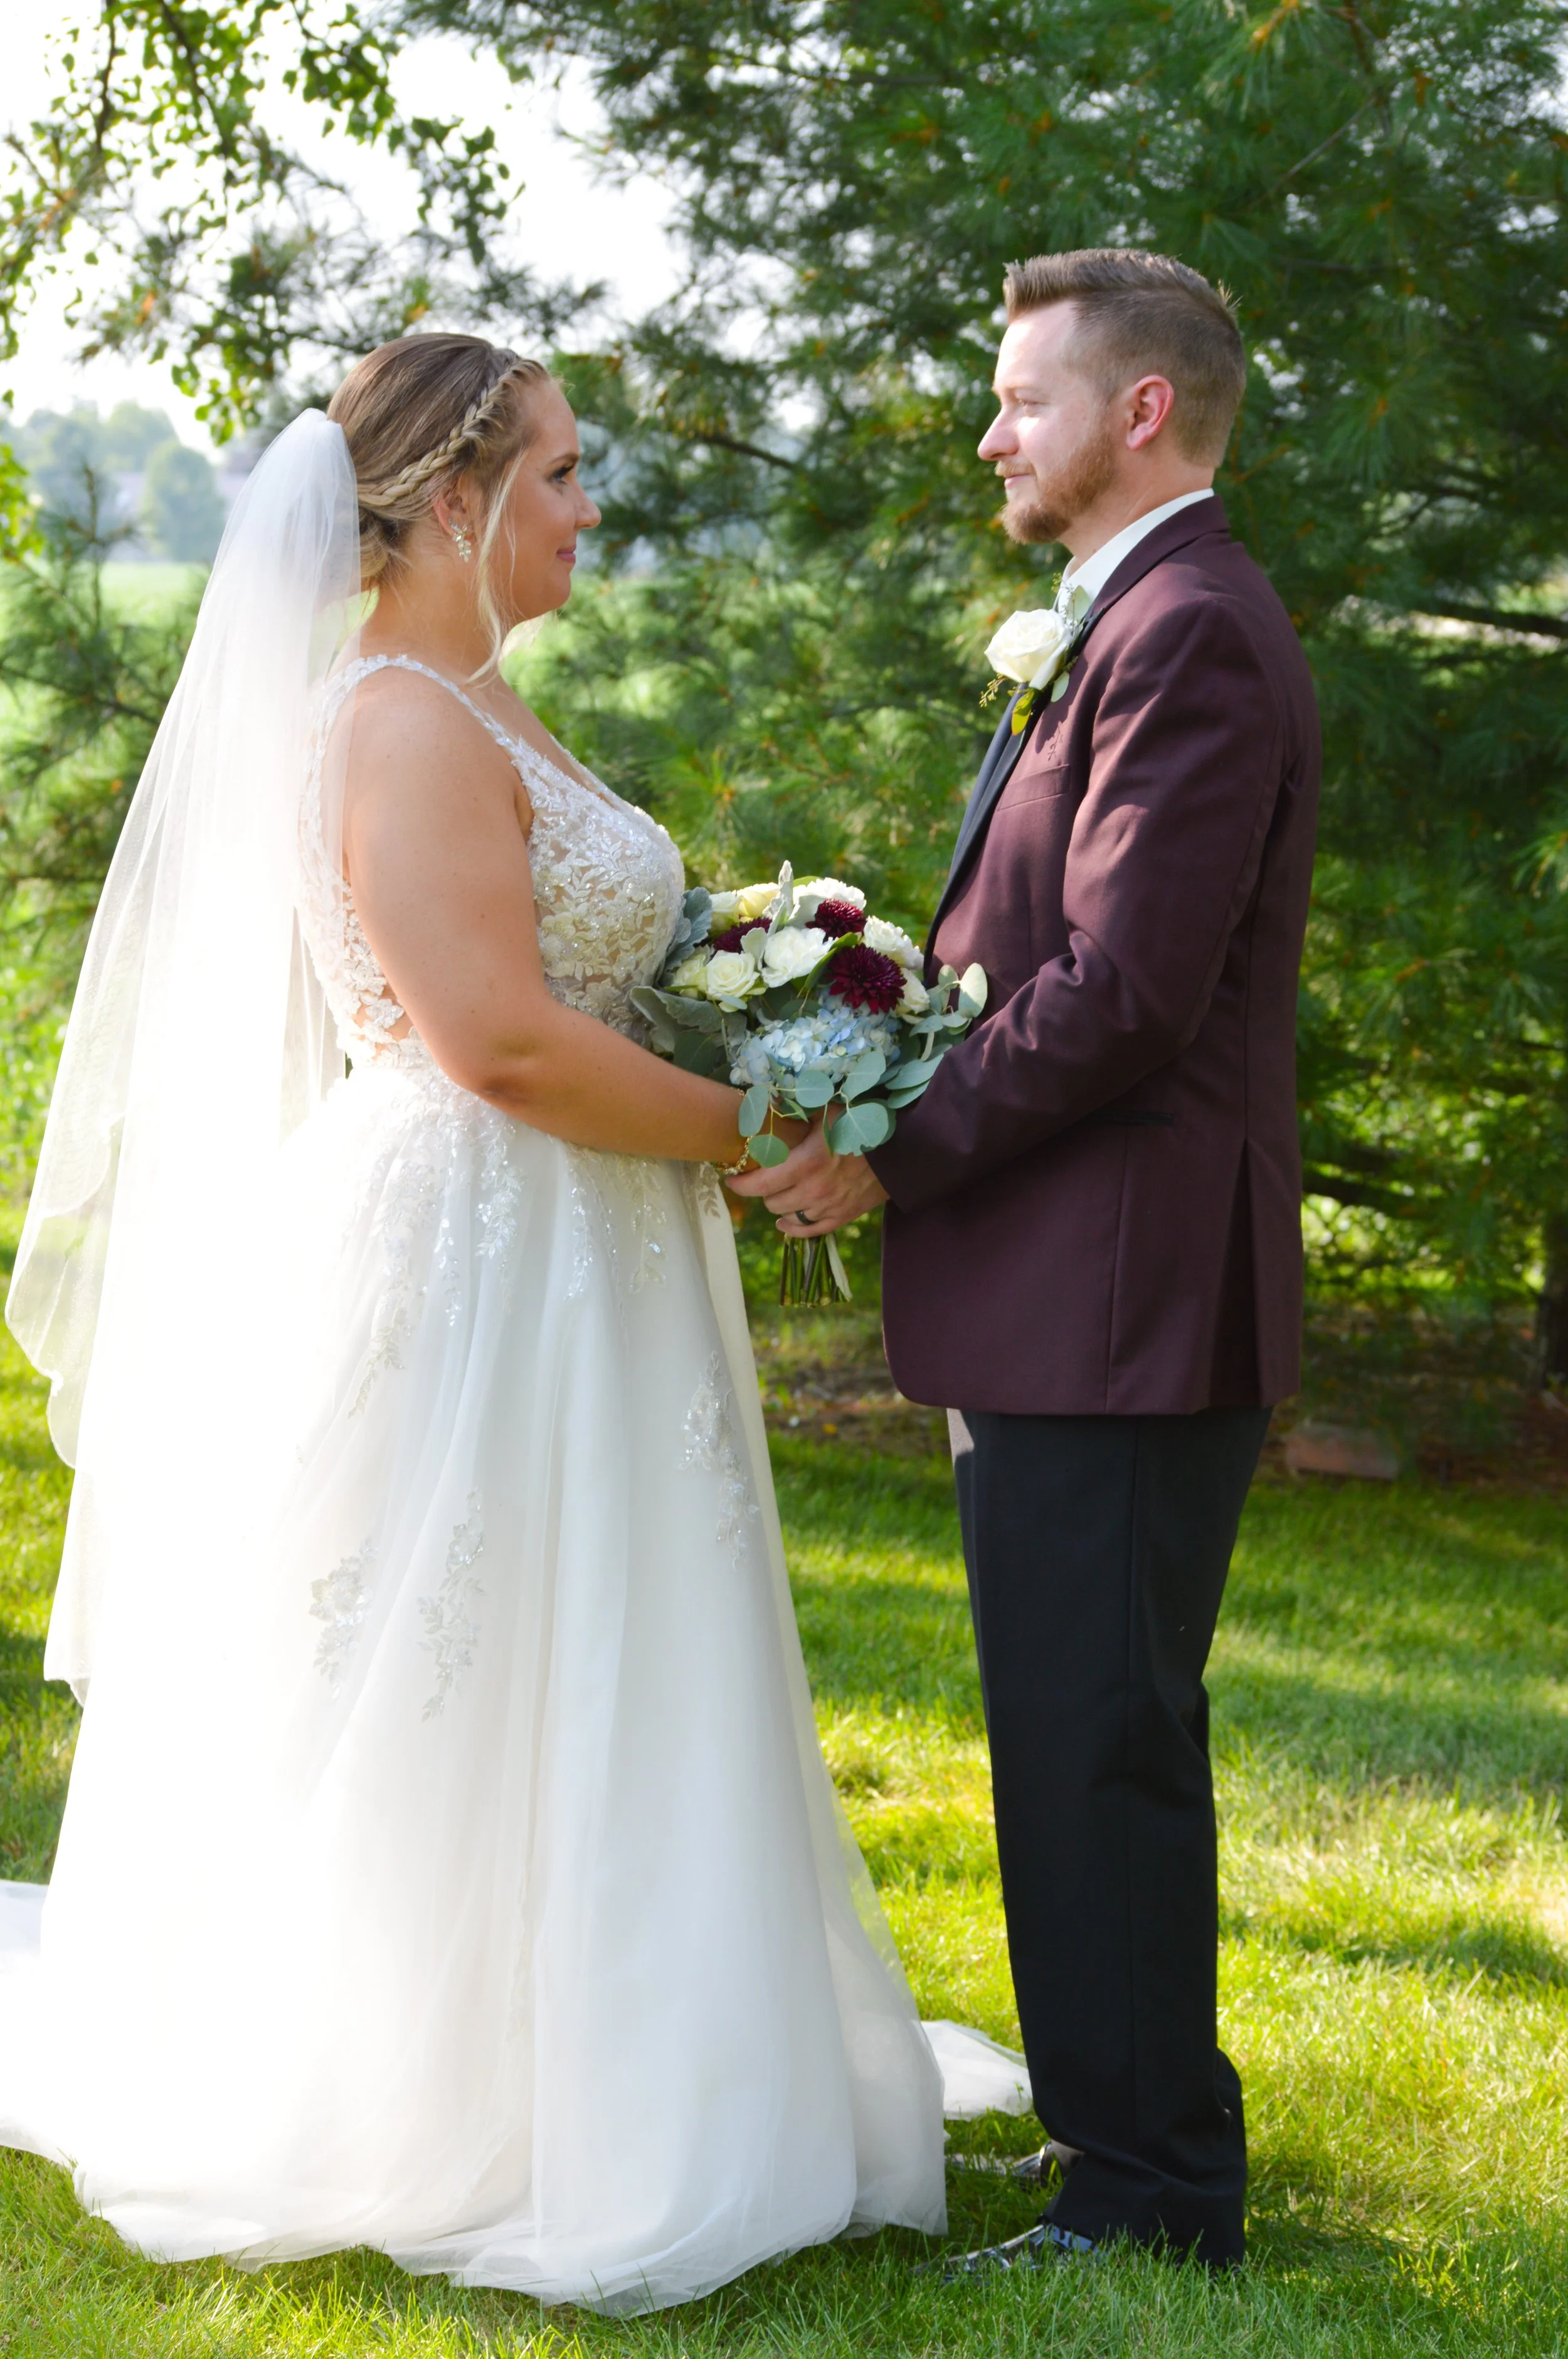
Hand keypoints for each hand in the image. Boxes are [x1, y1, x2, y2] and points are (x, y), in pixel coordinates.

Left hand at [726, 1115, 889, 1236]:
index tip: (732, 1177)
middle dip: (762, 1190)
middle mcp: (815, 1191)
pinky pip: (811, 1231)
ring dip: (778, 1206)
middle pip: (771, 1202)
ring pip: (788, 1217)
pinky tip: (784, 1223)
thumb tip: (762, 1100)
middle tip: (761, 1178)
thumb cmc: (861, 1122)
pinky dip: (794, 1228)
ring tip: (775, 1195)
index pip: (759, 1184)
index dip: (740, 1184)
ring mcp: (829, 1207)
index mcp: (807, 1164)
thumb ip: (794, 1109)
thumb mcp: (826, 1109)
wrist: (902, 1148)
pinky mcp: (844, 1216)